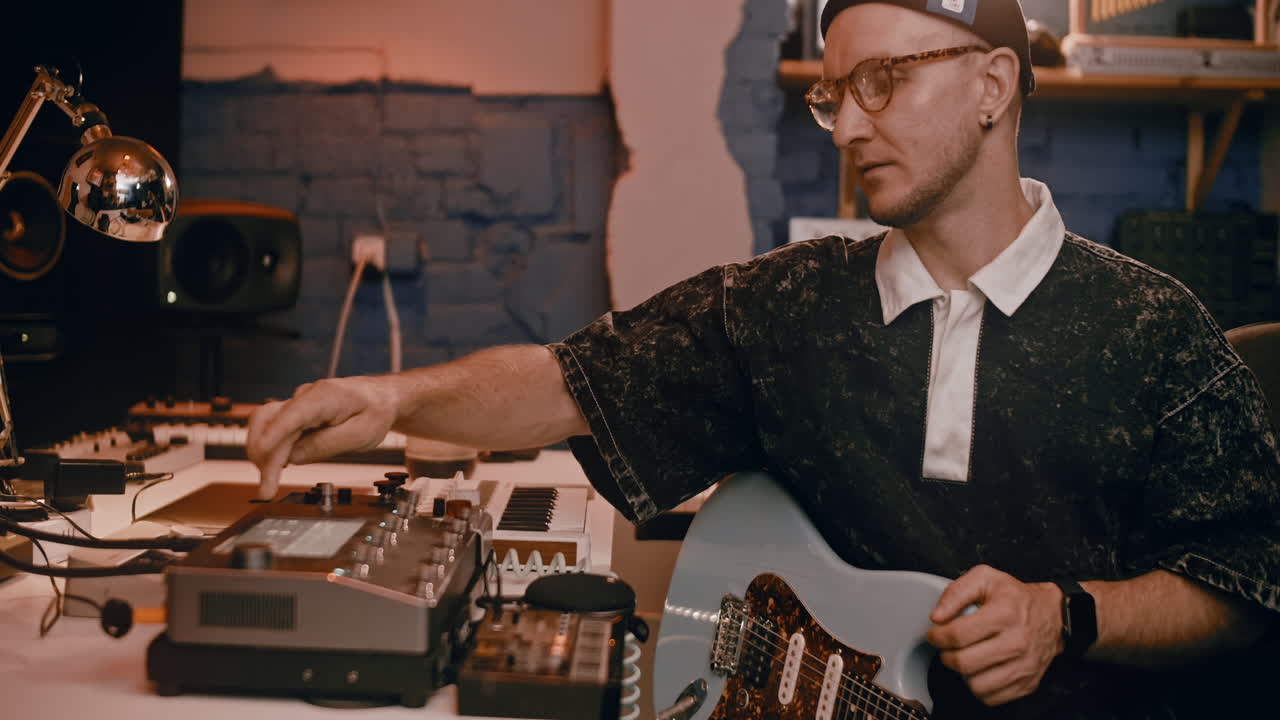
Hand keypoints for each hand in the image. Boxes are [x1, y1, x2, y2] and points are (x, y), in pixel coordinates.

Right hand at [246, 376, 399, 499]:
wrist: (381, 398)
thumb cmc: (376, 412)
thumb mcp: (360, 434)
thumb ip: (326, 445)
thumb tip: (292, 457)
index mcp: (323, 396)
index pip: (290, 415)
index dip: (272, 437)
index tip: (261, 458)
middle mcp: (304, 396)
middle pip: (267, 420)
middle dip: (262, 455)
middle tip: (266, 490)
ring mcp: (297, 404)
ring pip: (264, 424)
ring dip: (262, 454)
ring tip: (268, 484)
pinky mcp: (295, 415)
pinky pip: (274, 430)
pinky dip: (269, 449)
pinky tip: (272, 469)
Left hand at [926, 564, 1064, 706]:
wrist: (1053, 614)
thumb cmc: (1016, 597)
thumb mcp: (985, 578)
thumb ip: (955, 592)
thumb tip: (937, 616)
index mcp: (1005, 613)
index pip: (958, 635)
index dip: (938, 636)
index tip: (935, 634)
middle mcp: (1017, 641)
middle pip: (964, 662)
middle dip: (947, 656)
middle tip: (948, 648)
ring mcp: (1025, 665)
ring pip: (977, 684)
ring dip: (964, 673)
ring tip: (966, 657)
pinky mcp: (1028, 683)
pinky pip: (992, 697)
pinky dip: (981, 686)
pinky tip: (981, 669)